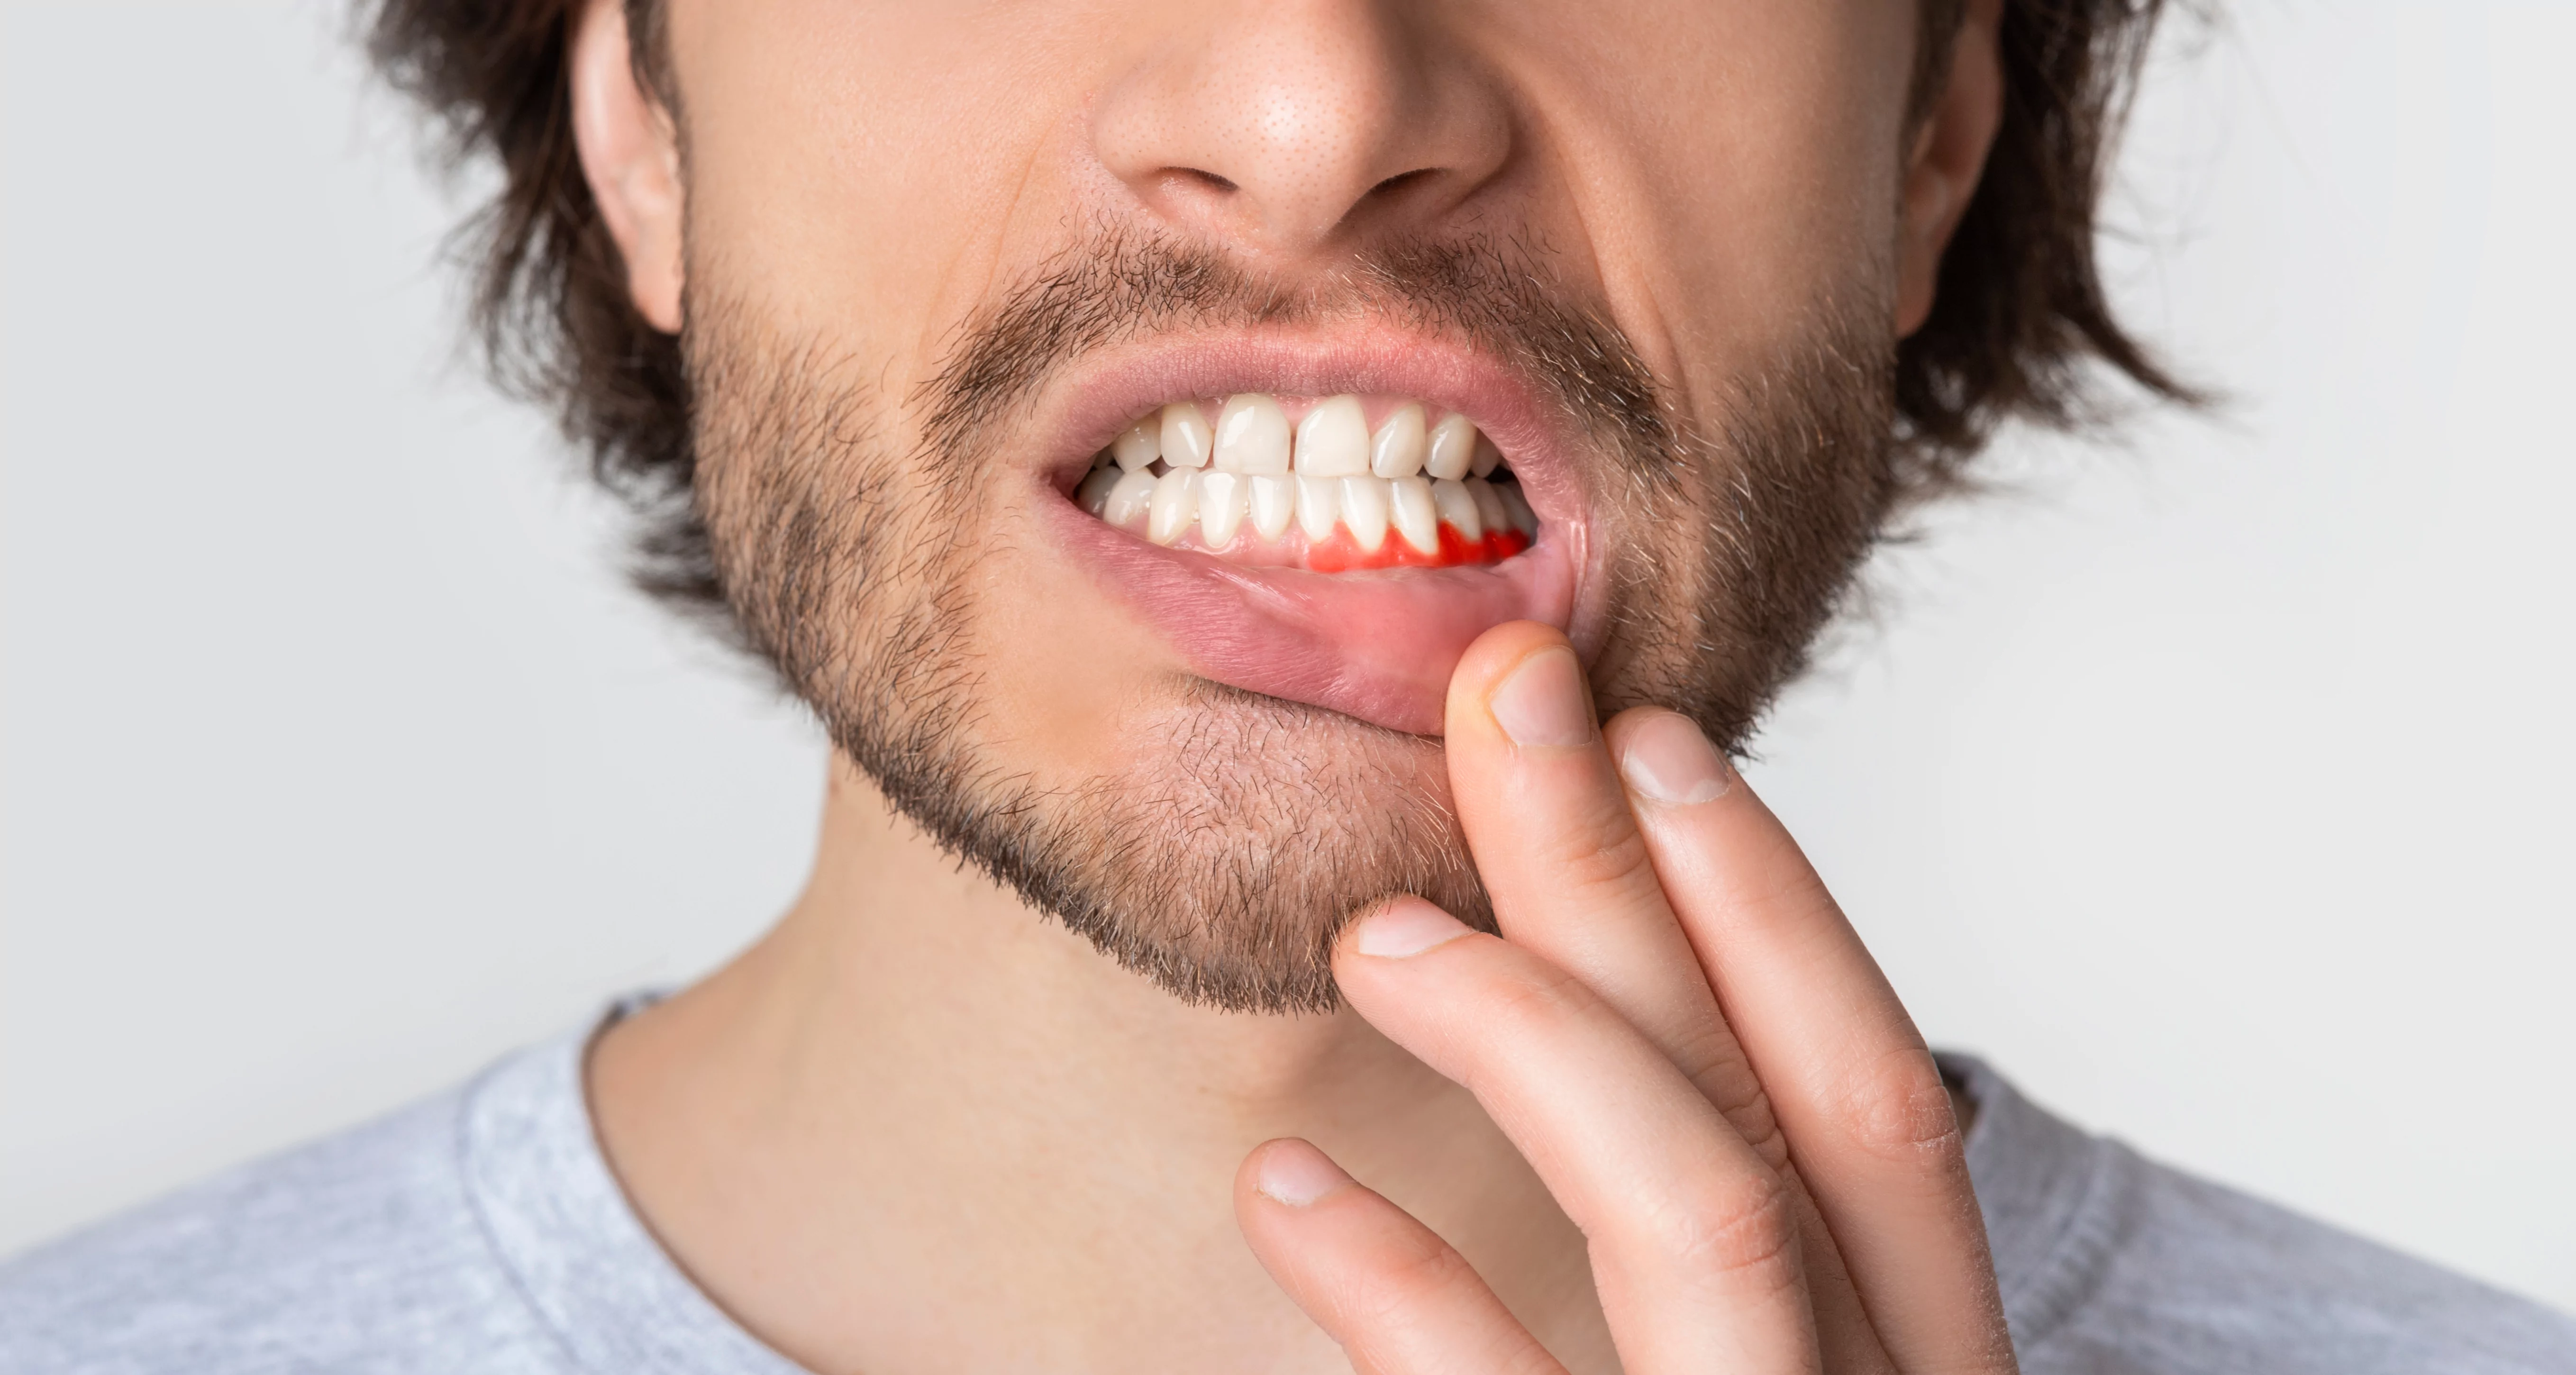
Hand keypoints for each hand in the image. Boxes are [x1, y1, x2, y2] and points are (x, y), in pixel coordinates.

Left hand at [1233, 621, 2015, 1374]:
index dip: (1774, 904)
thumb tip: (1588, 1010)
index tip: (1654, 738)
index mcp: (1923, 1359)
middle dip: (1637, 880)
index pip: (1883, 1105)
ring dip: (1537, 1030)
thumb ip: (1725, 1253)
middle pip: (1781, 1104)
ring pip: (1705, 1205)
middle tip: (1504, 701)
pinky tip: (1283, 1186)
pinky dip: (1394, 1276)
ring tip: (1374, 937)